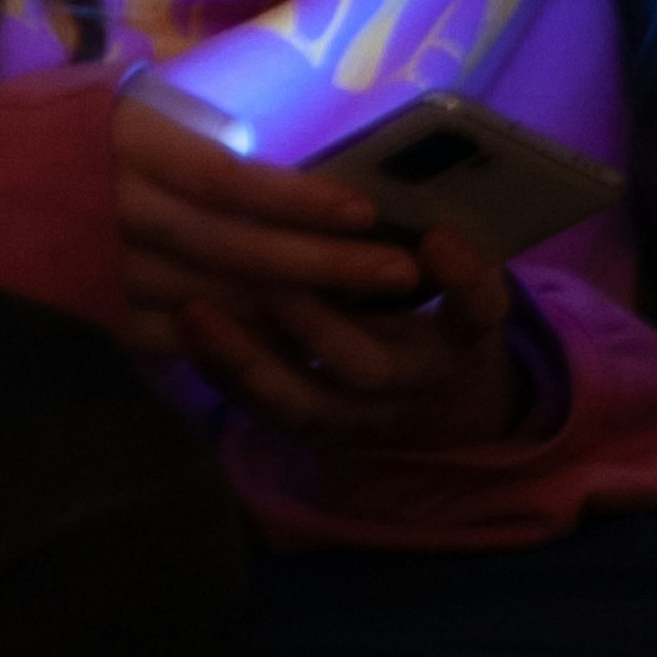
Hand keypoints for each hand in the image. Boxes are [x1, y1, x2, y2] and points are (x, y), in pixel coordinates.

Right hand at [113, 79, 414, 362]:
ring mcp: (103, 269)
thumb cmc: (43, 129)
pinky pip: (175, 336)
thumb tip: (251, 149)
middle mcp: (118, 210)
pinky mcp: (92, 310)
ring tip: (369, 310)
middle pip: (234, 248)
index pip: (227, 181)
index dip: (298, 199)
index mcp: (126, 146)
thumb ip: (177, 131)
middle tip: (398, 271)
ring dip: (295, 309)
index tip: (363, 211)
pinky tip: (292, 341)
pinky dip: (236, 340)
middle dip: (325, 264)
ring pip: (214, 299)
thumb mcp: (106, 101)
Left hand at [173, 224, 529, 471]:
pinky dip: (222, 372)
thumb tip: (428, 225)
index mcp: (460, 344)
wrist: (439, 416)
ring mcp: (356, 422)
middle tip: (264, 269)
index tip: (437, 238)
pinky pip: (262, 411)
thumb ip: (452, 260)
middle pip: (366, 367)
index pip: (474, 313)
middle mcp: (410, 390)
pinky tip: (183, 331)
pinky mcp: (311, 432)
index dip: (463, 280)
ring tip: (194, 312)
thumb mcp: (464, 292)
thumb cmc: (443, 329)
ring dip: (245, 358)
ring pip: (300, 404)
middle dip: (315, 320)